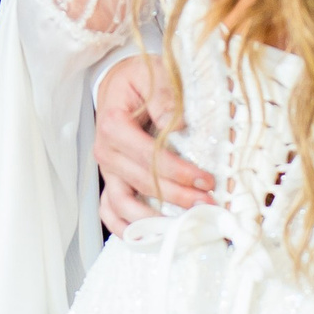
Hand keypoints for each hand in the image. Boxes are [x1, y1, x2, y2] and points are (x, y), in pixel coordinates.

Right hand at [94, 56, 213, 232]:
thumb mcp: (154, 75)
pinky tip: (149, 237)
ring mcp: (107, 170)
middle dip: (177, 197)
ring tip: (183, 225)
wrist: (120, 83)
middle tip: (208, 204)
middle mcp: (105, 151)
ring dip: (153, 220)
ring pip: (123, 204)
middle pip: (141, 182)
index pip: (148, 155)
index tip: (206, 180)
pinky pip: (110, 211)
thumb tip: (178, 126)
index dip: (178, 171)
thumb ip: (165, 99)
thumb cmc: (139, 79)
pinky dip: (125, 229)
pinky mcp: (111, 181)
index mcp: (114, 124)